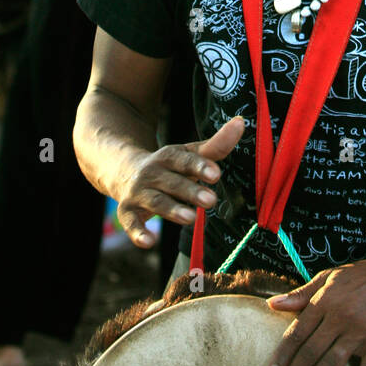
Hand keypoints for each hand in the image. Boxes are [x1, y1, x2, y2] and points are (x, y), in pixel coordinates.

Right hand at [115, 116, 245, 247]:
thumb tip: (241, 123)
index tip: (216, 174)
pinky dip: (138, 233)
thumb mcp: (189, 154)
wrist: (124, 171)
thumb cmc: (169, 166)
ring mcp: (138, 192)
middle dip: (191, 191)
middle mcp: (152, 173)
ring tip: (190, 218)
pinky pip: (131, 223)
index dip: (199, 166)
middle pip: (172, 182)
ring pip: (155, 201)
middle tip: (211, 200)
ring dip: (171, 210)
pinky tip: (149, 242)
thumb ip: (216, 145)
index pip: (184, 160)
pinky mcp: (127, 212)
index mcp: (168, 157)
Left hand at [266, 253, 365, 365]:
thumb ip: (300, 294)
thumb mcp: (328, 277)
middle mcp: (341, 317)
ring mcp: (362, 331)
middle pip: (312, 352)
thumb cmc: (360, 276)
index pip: (298, 332)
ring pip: (333, 363)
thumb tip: (272, 304)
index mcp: (325, 301)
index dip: (283, 355)